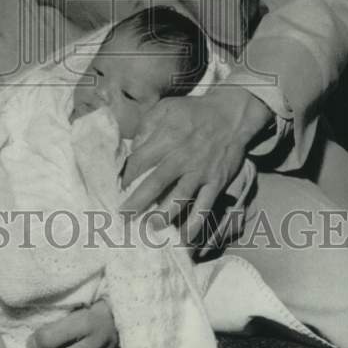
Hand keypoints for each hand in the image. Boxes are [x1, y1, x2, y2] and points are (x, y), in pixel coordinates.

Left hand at [121, 86, 272, 241]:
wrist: (230, 115)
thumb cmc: (193, 112)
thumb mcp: (165, 108)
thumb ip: (146, 125)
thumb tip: (132, 147)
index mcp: (166, 138)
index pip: (140, 161)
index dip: (126, 176)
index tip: (117, 188)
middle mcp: (182, 158)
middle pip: (155, 184)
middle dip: (137, 202)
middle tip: (123, 217)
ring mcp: (199, 172)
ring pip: (179, 199)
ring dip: (163, 216)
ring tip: (149, 228)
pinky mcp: (215, 182)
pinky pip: (204, 207)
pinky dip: (195, 224)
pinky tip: (184, 239)